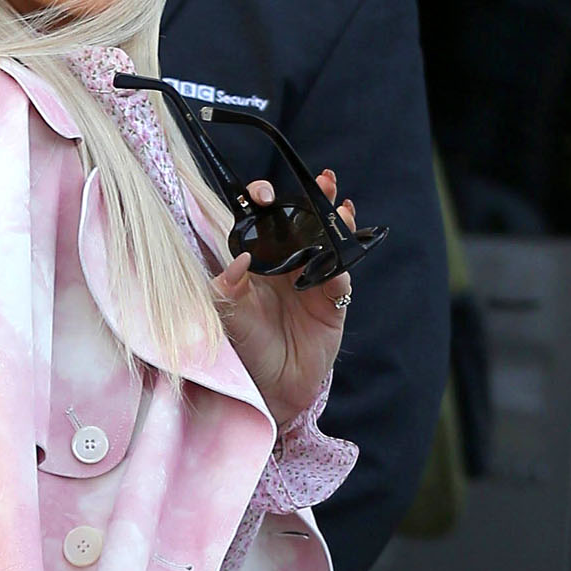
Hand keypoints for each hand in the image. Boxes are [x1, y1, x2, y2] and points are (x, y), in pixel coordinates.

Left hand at [211, 167, 354, 434]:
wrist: (274, 390)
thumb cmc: (247, 353)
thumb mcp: (230, 320)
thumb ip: (227, 289)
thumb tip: (240, 259)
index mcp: (258, 265)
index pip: (262, 224)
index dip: (264, 203)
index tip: (263, 194)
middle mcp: (286, 267)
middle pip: (301, 224)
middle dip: (312, 199)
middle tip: (323, 180)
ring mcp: (312, 281)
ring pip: (327, 242)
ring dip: (335, 221)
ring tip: (339, 203)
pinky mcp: (333, 301)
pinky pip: (340, 275)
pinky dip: (342, 259)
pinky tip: (343, 243)